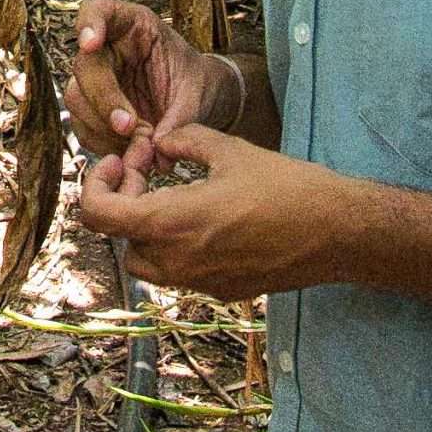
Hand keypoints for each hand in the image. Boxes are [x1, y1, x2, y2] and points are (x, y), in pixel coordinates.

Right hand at [63, 0, 237, 178]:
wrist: (196, 103)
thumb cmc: (194, 85)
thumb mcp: (194, 95)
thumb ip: (178, 119)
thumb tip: (157, 149)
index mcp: (133, 26)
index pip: (98, 10)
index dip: (88, 23)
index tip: (91, 44)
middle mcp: (108, 49)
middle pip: (85, 65)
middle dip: (104, 99)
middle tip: (129, 126)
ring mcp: (96, 78)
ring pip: (76, 98)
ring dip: (102, 126)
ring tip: (139, 143)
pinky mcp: (91, 107)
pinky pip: (82, 126)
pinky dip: (102, 143)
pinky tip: (127, 149)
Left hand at [75, 123, 346, 302]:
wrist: (337, 232)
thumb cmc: (286, 187)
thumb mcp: (228, 149)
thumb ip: (183, 141)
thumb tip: (160, 142)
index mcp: (172, 223)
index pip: (98, 215)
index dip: (95, 184)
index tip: (120, 162)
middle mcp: (178, 262)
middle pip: (120, 239)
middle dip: (124, 202)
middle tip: (148, 171)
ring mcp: (200, 283)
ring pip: (146, 263)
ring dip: (146, 228)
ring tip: (173, 194)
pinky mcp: (222, 291)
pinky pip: (180, 273)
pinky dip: (176, 245)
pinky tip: (205, 216)